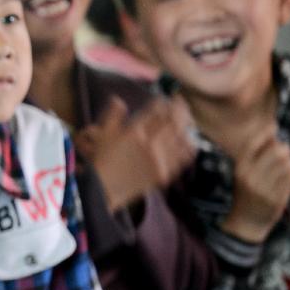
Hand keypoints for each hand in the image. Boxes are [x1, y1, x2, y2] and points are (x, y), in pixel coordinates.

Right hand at [78, 96, 195, 212]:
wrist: (103, 190)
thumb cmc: (101, 161)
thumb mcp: (103, 134)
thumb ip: (113, 115)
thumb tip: (118, 100)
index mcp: (135, 132)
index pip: (156, 110)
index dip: (163, 101)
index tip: (165, 98)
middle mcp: (150, 144)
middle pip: (174, 121)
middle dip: (179, 109)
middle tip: (180, 104)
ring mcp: (159, 160)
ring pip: (182, 138)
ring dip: (186, 126)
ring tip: (186, 120)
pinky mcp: (164, 174)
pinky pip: (183, 158)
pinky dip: (188, 147)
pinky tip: (188, 141)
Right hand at [220, 125, 289, 242]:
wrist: (246, 222)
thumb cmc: (246, 193)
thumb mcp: (242, 173)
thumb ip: (254, 155)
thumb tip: (271, 130)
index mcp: (240, 168)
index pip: (254, 143)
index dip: (266, 132)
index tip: (273, 127)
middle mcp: (251, 177)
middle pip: (277, 151)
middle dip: (284, 149)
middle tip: (284, 153)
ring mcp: (264, 188)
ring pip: (287, 164)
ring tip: (286, 167)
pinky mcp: (277, 199)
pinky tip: (288, 179)